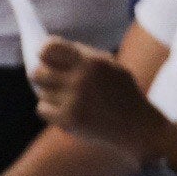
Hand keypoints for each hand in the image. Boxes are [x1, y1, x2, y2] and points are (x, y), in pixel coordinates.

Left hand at [26, 35, 165, 158]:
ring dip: (49, 94)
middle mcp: (81, 80)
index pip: (49, 49)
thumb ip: (82, 56)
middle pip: (38, 73)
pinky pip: (42, 109)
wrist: (139, 127)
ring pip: (41, 92)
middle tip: (52, 81)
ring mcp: (74, 101)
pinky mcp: (70, 120)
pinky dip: (50, 110)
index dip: (44, 53)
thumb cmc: (122, 93)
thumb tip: (47, 51)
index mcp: (92, 62)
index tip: (47, 58)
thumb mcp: (110, 66)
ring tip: (67, 98)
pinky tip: (65, 110)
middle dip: (43, 76)